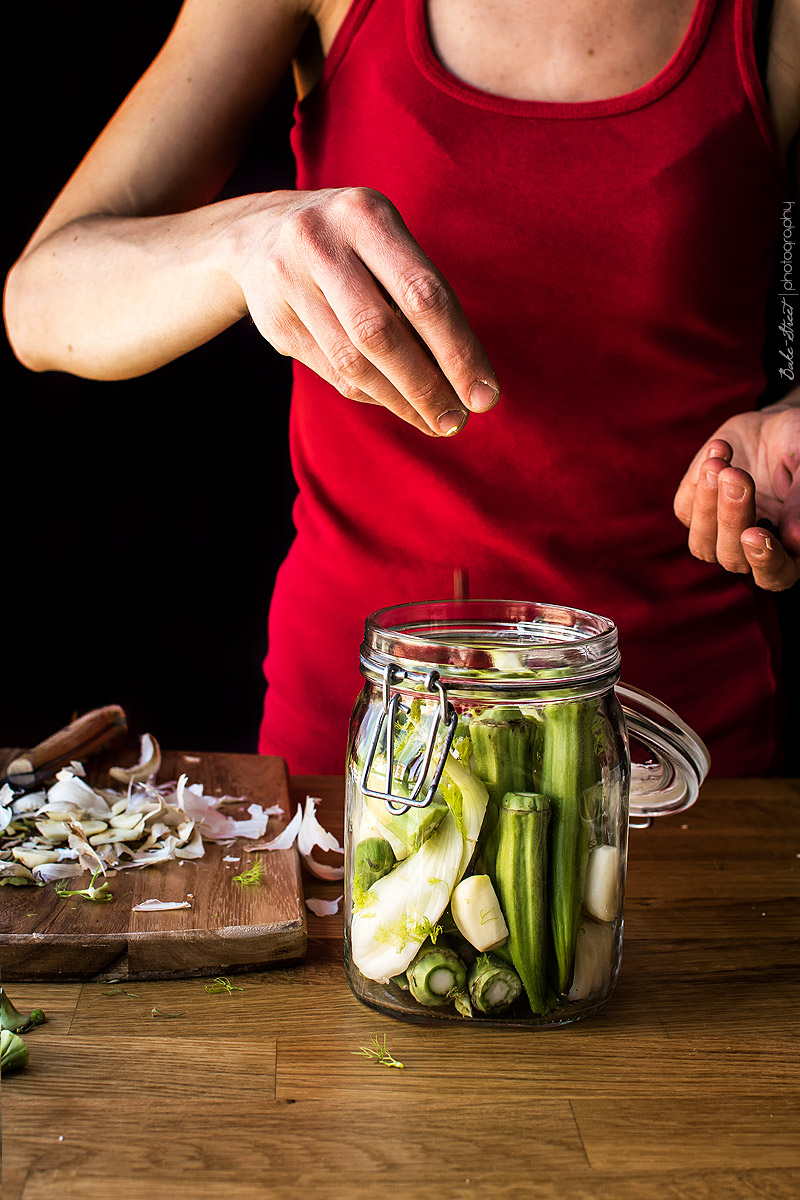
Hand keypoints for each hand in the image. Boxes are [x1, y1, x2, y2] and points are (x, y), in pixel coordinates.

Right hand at [231, 187, 499, 435]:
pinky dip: (372, 394)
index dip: (458, 350)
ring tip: (434, 421)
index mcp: (365, 214)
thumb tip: (468, 376)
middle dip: (428, 386)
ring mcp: (288, 281)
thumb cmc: (351, 243)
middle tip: (458, 421)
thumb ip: (420, 295)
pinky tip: (398, 404)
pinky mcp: (273, 320)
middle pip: (381, 332)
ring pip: (352, 363)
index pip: (422, 293)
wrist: (257, 233)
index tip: (485, 394)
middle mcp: (320, 242)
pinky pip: (332, 373)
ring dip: (400, 401)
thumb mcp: (385, 240)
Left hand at [673, 399, 799, 589]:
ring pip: (702, 545)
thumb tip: (795, 539)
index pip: (777, 575)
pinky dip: (698, 479)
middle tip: (737, 477)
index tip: (755, 534)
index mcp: (790, 549)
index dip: (765, 562)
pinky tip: (723, 448)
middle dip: (731, 519)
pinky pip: (685, 508)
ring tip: (719, 466)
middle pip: (732, 559)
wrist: (775, 427)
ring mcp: (720, 533)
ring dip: (707, 506)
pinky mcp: (695, 510)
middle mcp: (752, 549)